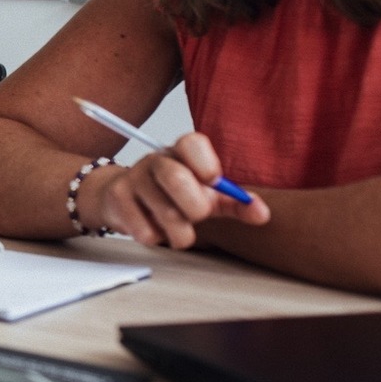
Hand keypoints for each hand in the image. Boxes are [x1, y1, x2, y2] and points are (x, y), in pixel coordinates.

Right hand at [88, 133, 269, 248]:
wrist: (121, 198)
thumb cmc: (171, 194)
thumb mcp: (206, 194)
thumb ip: (234, 202)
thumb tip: (262, 213)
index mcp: (181, 152)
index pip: (192, 143)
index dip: (206, 164)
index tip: (214, 181)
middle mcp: (155, 160)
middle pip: (177, 179)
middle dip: (195, 208)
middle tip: (198, 216)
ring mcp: (133, 178)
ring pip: (165, 214)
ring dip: (180, 233)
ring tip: (179, 230)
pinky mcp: (117, 200)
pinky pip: (146, 231)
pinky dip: (156, 238)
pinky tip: (153, 227)